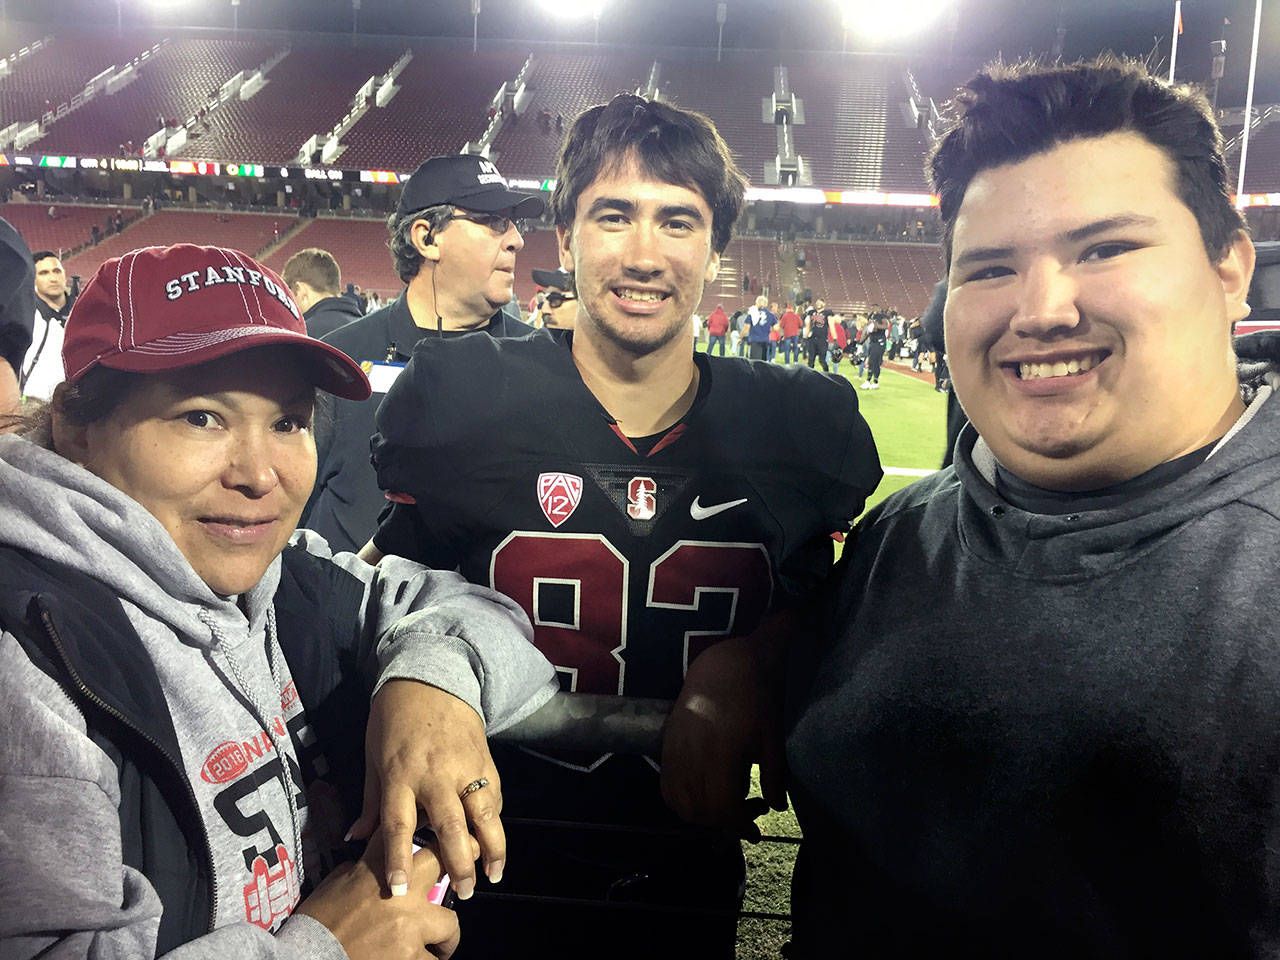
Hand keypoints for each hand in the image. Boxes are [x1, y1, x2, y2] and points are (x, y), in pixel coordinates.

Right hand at [296, 830, 460, 959]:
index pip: (406, 832)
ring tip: (438, 947)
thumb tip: (373, 866)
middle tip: (464, 878)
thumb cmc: (317, 923)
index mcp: (376, 867)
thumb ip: (361, 869)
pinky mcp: (411, 956)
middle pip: (446, 861)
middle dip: (460, 866)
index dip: (427, 823)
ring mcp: (410, 923)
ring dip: (444, 938)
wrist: (307, 956)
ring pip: (450, 925)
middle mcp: (400, 890)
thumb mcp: (335, 883)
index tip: (440, 823)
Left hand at [347, 680, 502, 901]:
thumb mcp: (372, 756)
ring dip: (492, 848)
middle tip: (464, 892)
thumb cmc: (393, 719)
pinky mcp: (485, 759)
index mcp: (400, 774)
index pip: (398, 825)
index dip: (398, 859)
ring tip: (494, 875)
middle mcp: (435, 774)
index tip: (398, 890)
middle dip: (458, 863)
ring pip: (484, 813)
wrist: (431, 677)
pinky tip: (494, 841)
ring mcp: (465, 766)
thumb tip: (356, 840)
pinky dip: (495, 820)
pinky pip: (493, 796)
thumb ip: (370, 801)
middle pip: (450, 826)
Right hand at [659, 620, 790, 836]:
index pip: (722, 810)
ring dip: (704, 816)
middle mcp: (691, 760)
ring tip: (728, 803)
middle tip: (751, 810)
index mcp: (720, 758)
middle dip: (726, 823)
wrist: (725, 664)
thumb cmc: (756, 698)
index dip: (739, 826)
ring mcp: (675, 754)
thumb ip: (775, 776)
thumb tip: (777, 806)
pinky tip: (704, 794)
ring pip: (681, 805)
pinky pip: (667, 789)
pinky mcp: (667, 748)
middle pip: (701, 813)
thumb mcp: (773, 738)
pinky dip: (683, 802)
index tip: (757, 829)